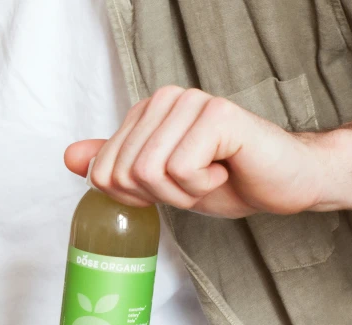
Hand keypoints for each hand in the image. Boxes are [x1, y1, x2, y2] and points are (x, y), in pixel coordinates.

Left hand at [65, 85, 331, 216]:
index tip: (173, 187)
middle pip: (124, 174)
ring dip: (183, 193)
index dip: (136, 197)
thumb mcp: (160, 184)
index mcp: (145, 114)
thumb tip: (70, 158)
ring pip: (149, 172)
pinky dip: (203, 186)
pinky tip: (225, 170)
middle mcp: (164, 100)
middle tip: (198, 182)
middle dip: (161, 196)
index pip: (104, 171)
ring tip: (212, 175)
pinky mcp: (215, 114)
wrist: (281, 184)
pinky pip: (180, 170)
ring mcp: (189, 103)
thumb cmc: (226, 182)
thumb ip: (116, 167)